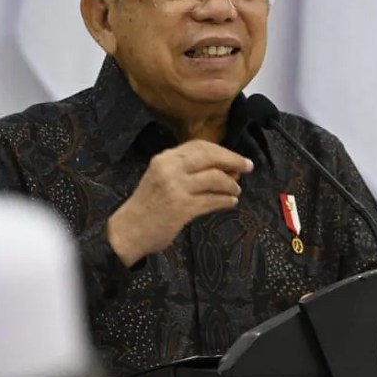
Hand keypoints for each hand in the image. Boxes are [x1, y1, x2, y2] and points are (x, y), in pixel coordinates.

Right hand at [106, 140, 251, 265]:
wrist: (128, 230)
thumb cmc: (149, 204)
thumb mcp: (162, 177)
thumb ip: (187, 170)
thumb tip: (225, 167)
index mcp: (166, 158)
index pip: (200, 146)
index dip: (222, 151)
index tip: (236, 158)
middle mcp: (170, 169)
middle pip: (210, 157)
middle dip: (233, 161)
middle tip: (247, 167)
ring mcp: (176, 188)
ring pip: (215, 179)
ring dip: (231, 184)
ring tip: (236, 190)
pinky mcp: (182, 208)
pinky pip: (212, 201)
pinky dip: (225, 201)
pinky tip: (230, 203)